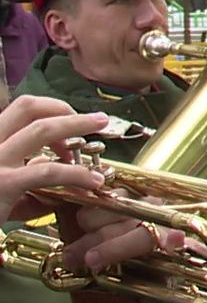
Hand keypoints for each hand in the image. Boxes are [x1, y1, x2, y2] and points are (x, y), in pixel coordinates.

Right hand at [0, 97, 109, 223]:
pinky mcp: (2, 184)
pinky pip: (47, 171)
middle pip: (28, 107)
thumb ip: (25, 187)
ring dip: (77, 128)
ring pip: (41, 129)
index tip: (72, 124)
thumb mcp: (2, 195)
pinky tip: (92, 181)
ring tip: (101, 137)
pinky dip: (76, 173)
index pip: (20, 109)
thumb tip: (52, 183)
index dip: (51, 109)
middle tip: (97, 120)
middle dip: (67, 108)